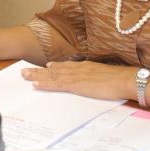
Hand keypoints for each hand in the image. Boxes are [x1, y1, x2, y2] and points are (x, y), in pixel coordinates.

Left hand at [21, 61, 136, 100]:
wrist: (124, 79)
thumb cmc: (119, 78)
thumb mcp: (105, 73)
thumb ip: (96, 74)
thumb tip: (94, 78)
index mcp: (85, 66)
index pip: (66, 65)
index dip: (55, 66)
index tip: (46, 66)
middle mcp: (77, 68)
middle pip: (55, 69)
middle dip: (39, 70)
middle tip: (25, 71)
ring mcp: (75, 76)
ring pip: (52, 75)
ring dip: (37, 75)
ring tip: (24, 76)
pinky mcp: (76, 85)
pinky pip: (57, 84)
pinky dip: (45, 84)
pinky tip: (36, 84)